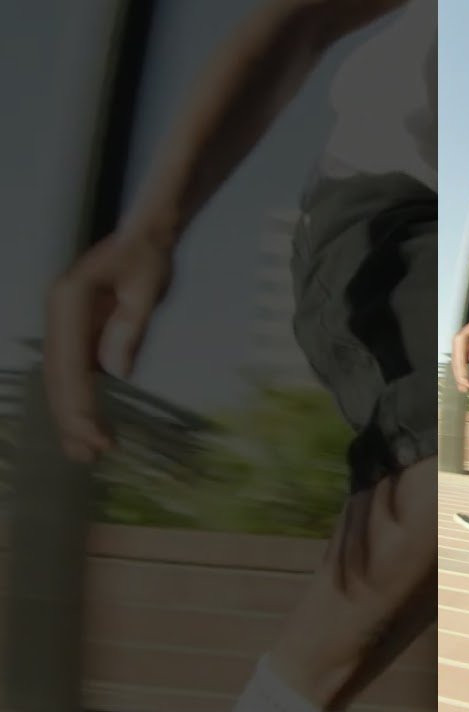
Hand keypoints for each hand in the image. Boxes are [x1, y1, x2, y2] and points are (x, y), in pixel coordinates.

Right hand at [44, 231, 173, 462]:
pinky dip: (77, 398)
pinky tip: (85, 425)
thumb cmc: (149, 258)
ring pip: (59, 377)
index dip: (80, 405)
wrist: (145, 235)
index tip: (97, 436)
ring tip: (84, 453)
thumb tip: (116, 372)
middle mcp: (58, 314)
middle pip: (57, 376)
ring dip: (69, 414)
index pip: (70, 364)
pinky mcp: (75, 330)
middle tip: (89, 456)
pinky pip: (71, 370)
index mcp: (69, 301)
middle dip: (71, 418)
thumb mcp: (148, 289)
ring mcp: (63, 322)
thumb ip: (130, 328)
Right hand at [451, 317, 468, 391]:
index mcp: (459, 340)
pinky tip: (466, 381)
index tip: (468, 383)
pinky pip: (460, 363)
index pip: (460, 361)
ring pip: (457, 365)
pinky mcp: (461, 350)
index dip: (463, 374)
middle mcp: (456, 344)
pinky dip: (462, 372)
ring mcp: (457, 347)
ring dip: (460, 377)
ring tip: (465, 390)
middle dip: (460, 378)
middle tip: (466, 390)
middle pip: (456, 364)